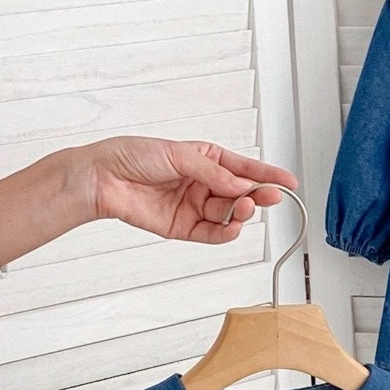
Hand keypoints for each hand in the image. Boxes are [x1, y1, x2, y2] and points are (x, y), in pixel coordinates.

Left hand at [0, 136, 298, 266]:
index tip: (288, 181)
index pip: (243, 168)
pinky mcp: (183, 228)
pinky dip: (225, 233)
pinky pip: (212, 233)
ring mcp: (194, 206)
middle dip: (257, 196)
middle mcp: (203, 184)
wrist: (100, 178)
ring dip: (241, 213)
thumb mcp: (179, 156)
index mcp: (205, 160)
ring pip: (229, 214)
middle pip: (241, 194)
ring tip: (242, 208)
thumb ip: (213, 173)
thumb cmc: (131, 156)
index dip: (267, 175)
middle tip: (268, 197)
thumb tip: (241, 186)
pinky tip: (231, 227)